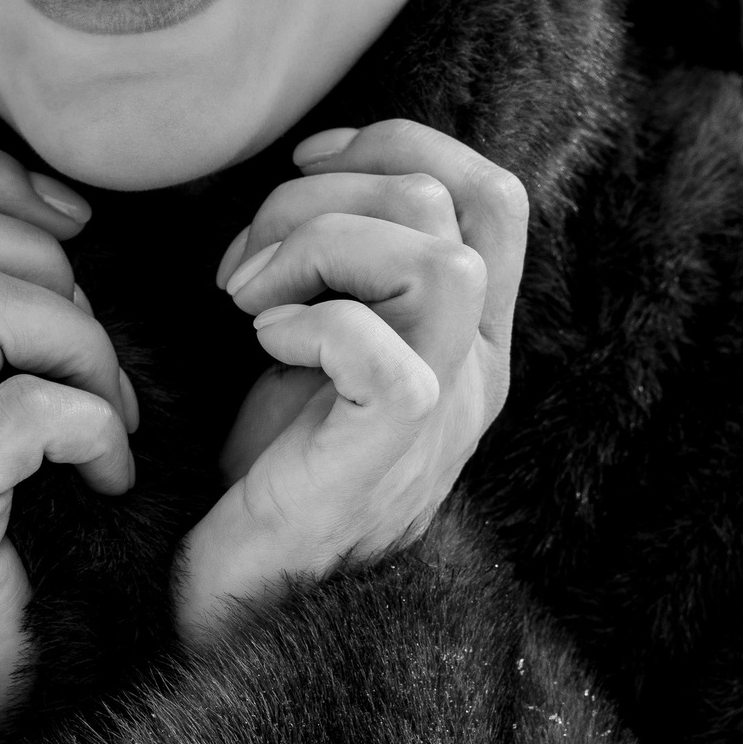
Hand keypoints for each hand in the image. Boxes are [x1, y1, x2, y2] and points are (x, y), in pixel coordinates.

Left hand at [174, 120, 527, 646]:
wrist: (250, 598)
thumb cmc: (275, 467)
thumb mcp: (327, 343)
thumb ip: (356, 270)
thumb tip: (324, 167)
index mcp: (469, 337)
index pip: (495, 194)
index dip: (402, 145)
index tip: (308, 162)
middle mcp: (477, 370)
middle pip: (448, 208)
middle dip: (323, 197)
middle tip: (247, 260)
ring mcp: (444, 415)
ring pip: (435, 260)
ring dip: (315, 247)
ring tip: (248, 295)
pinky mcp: (388, 453)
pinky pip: (377, 345)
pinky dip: (307, 317)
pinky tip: (263, 341)